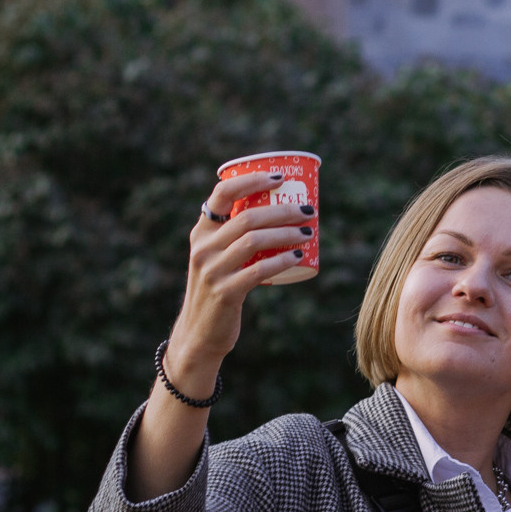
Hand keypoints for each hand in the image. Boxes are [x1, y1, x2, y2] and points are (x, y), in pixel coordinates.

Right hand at [129, 171, 316, 498]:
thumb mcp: (222, 259)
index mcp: (202, 231)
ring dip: (286, 232)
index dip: (252, 180)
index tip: (280, 177)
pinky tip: (300, 256)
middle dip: (283, 208)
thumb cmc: (221, 290)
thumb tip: (281, 212)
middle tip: (309, 209)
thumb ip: (239, 238)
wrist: (201, 334)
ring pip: (254, 240)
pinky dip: (281, 261)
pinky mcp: (224, 292)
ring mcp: (211, 270)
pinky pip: (257, 271)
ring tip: (309, 231)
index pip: (222, 193)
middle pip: (247, 216)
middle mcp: (203, 247)